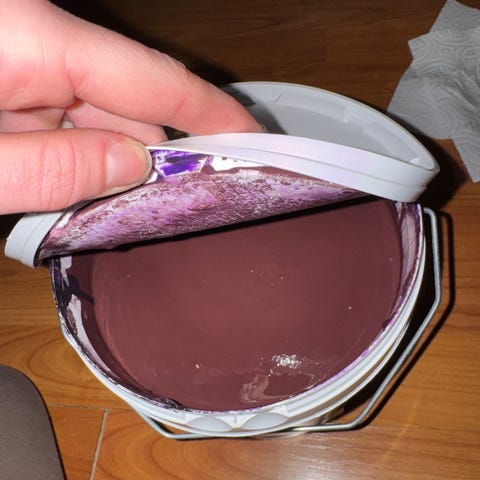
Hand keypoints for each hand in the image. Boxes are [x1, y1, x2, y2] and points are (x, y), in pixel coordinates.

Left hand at [0, 0, 260, 213]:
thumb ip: (53, 170)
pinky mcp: (14, 72)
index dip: (211, 111)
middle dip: (153, 159)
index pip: (153, 76)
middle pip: (129, 100)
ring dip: (111, 166)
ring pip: (99, 114)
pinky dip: (80, 157)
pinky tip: (75, 192)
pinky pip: (69, 116)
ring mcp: (26, 55)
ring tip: (109, 213)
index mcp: (31, 37)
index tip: (253, 140)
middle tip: (171, 212)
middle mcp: (39, 38)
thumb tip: (132, 165)